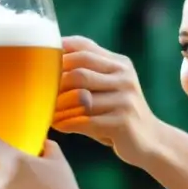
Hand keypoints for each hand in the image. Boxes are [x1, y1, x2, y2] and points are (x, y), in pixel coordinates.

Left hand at [52, 36, 161, 166]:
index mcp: (118, 64)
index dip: (58, 52)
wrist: (150, 141)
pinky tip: (58, 126)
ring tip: (46, 111)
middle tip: (39, 93)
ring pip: (80, 97)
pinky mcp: (123, 122)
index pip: (84, 47)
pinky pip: (86, 121)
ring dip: (58, 106)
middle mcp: (124, 77)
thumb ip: (86, 72)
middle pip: (79, 71)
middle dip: (55, 83)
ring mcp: (125, 99)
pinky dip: (67, 124)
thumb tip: (43, 63)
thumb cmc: (116, 112)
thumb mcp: (107, 86)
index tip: (37, 62)